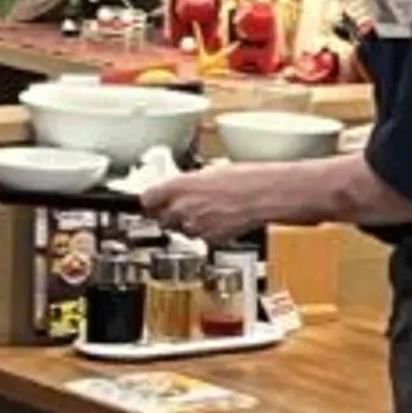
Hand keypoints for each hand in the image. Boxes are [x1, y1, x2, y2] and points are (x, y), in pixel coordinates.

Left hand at [141, 163, 276, 243]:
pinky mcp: (209, 240)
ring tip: (208, 211)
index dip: (151, 202)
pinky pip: (199, 238)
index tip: (153, 202)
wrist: (265, 195)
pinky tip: (219, 220)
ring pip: (180, 231)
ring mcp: (194, 227)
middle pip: (161, 219)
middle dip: (169, 215)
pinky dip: (205, 232)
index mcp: (179, 186)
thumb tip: (180, 189)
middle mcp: (182, 208)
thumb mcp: (208, 171)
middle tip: (183, 207)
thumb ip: (187, 184)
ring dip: (187, 224)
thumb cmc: (244, 178)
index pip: (146, 200)